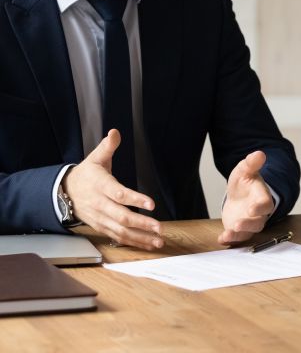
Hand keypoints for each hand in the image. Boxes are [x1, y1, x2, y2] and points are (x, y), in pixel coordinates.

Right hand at [64, 130, 162, 250]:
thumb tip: (115, 132)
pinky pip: (118, 237)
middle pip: (121, 216)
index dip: (135, 199)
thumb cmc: (86, 174)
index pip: (119, 193)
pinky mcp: (101, 227)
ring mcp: (100, 218)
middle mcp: (100, 204)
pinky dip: (133, 242)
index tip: (151, 203)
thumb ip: (108, 146)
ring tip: (158, 240)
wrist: (65, 192)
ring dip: (140, 237)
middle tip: (159, 227)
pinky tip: (147, 244)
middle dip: (141, 223)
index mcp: (101, 185)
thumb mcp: (95, 157)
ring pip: (121, 230)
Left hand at [219, 151, 274, 245]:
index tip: (252, 208)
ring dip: (238, 234)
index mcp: (262, 198)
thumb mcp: (245, 170)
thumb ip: (252, 163)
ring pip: (247, 233)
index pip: (266, 204)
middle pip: (258, 222)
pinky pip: (237, 238)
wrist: (239, 194)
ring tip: (228, 234)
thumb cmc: (245, 182)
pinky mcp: (239, 230)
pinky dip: (229, 240)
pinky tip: (221, 239)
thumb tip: (260, 153)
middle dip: (248, 224)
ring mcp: (249, 223)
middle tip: (237, 224)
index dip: (260, 207)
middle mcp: (258, 214)